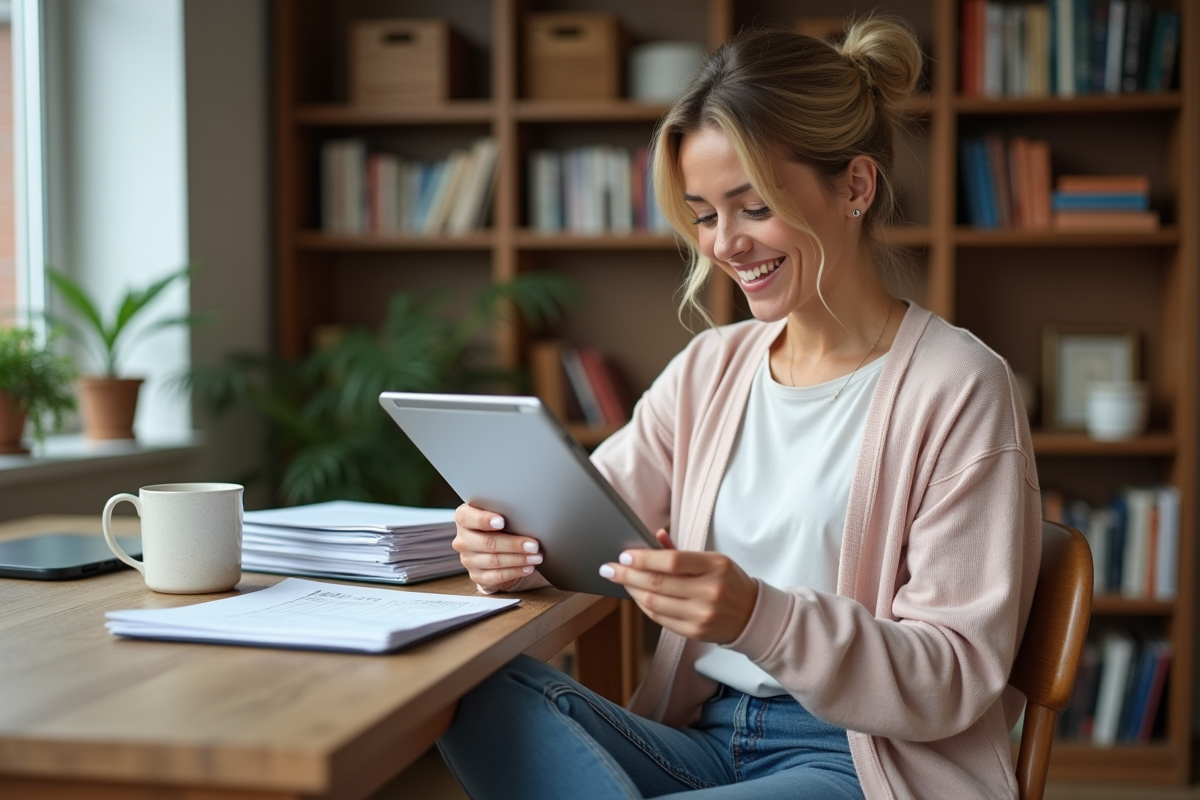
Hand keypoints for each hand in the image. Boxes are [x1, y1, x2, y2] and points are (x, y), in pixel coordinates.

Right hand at [452, 503, 542, 591]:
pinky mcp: (476, 575)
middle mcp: (462, 539)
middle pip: (487, 542)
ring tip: (536, 557)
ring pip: (494, 561)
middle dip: (514, 544)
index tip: (502, 521)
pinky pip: (496, 576)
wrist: (492, 546)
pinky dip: (514, 572)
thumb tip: (525, 518)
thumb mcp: (498, 513)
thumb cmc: (498, 524)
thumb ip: (504, 512)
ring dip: (519, 560)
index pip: (469, 518)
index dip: (484, 520)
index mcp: (463, 518)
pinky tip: (527, 568)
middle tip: (534, 545)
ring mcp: (467, 559)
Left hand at [599, 530, 758, 643]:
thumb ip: (681, 551)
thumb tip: (654, 536)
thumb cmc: (728, 581)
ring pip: (654, 603)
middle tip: (608, 568)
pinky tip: (636, 595)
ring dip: (632, 590)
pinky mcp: (695, 632)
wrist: (752, 615)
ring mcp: (702, 615)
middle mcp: (710, 592)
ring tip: (620, 580)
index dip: (644, 559)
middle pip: (658, 583)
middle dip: (627, 575)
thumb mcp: (713, 560)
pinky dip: (643, 606)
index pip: (672, 561)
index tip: (624, 555)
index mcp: (716, 566)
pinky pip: (660, 619)